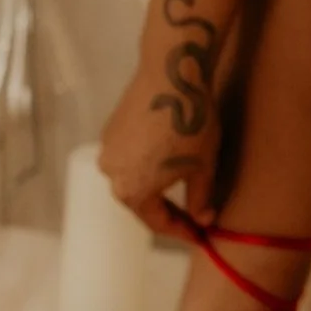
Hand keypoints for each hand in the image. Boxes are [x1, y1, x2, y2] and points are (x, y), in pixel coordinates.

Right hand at [99, 56, 221, 232]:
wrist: (172, 75)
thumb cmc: (191, 124)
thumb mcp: (203, 168)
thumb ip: (200, 200)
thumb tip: (203, 220)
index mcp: (132, 192)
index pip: (158, 223)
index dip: (181, 232)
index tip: (199, 236)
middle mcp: (111, 174)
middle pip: (141, 203)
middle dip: (167, 211)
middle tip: (192, 217)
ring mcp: (108, 150)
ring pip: (133, 178)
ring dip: (155, 186)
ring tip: (180, 188)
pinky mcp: (110, 129)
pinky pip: (129, 157)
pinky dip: (146, 164)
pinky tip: (166, 160)